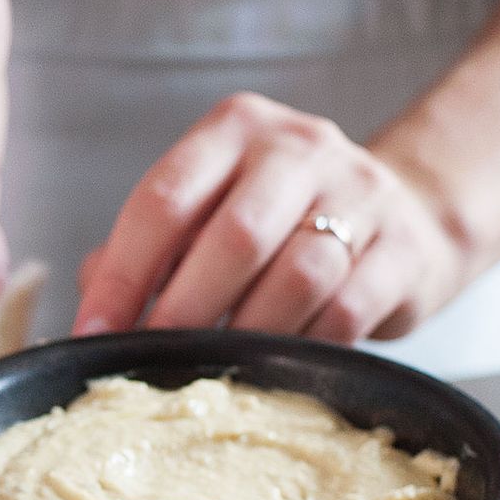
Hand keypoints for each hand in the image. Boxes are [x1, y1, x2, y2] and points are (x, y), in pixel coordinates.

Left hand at [73, 93, 472, 343]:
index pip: (163, 199)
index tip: (94, 331)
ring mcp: (360, 194)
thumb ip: (146, 251)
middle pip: (233, 236)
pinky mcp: (403, 249)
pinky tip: (279, 366)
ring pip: (296, 275)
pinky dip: (304, 345)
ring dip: (247, 333)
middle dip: (184, 309)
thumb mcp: (209, 212)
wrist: (408, 218)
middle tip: (153, 359)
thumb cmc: (282, 223)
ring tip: (215, 369)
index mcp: (233, 130)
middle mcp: (298, 148)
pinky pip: (347, 309)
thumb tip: (92, 310)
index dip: (123, 274)